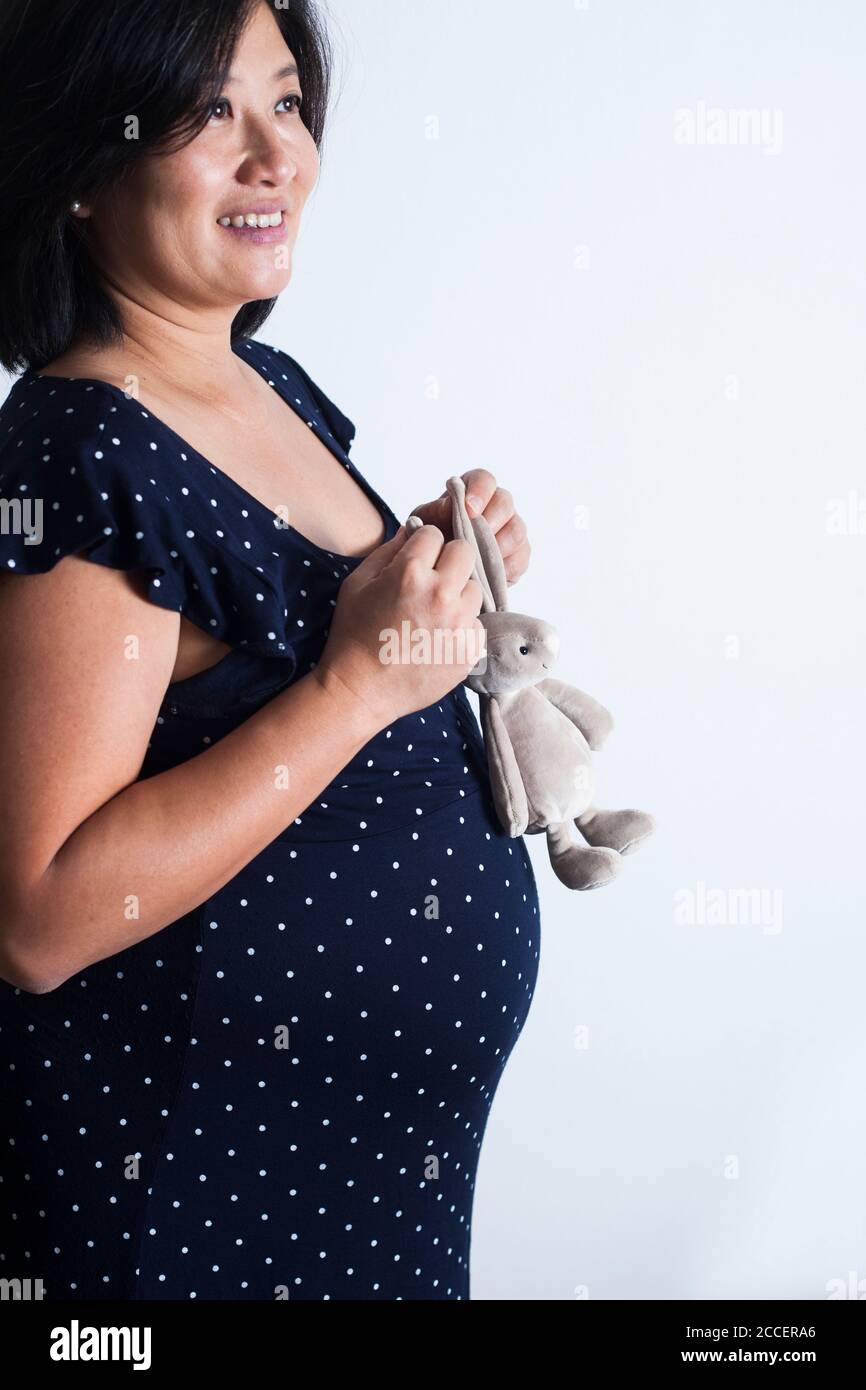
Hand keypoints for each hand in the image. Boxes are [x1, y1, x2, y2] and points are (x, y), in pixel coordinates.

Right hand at [315, 521, 485, 729]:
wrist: (360, 690)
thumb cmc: (353, 635)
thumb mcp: (358, 583)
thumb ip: (388, 550)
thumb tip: (412, 528)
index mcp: (410, 573)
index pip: (435, 535)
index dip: (423, 547)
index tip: (415, 562)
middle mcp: (441, 594)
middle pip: (465, 553)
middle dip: (449, 561)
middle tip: (431, 581)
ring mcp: (459, 623)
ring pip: (475, 589)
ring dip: (459, 596)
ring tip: (434, 615)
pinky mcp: (469, 649)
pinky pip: (477, 624)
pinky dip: (462, 628)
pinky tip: (438, 639)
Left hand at [408, 469, 530, 585]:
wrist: (436, 569)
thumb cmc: (431, 538)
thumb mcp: (426, 522)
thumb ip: (437, 511)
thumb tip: (452, 505)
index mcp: (472, 491)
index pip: (484, 480)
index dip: (480, 491)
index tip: (468, 509)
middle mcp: (495, 506)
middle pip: (505, 502)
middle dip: (491, 518)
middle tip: (475, 537)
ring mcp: (510, 530)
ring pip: (516, 530)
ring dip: (499, 545)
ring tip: (479, 559)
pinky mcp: (517, 555)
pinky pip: (521, 557)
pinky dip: (506, 566)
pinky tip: (488, 575)